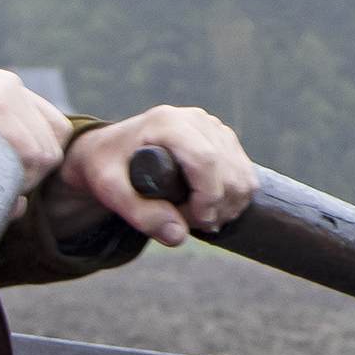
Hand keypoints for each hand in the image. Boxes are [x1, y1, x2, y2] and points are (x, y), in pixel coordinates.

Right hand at [0, 69, 71, 185]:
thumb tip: (18, 207)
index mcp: (2, 87)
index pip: (51, 127)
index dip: (39, 157)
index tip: (15, 175)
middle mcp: (10, 87)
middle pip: (54, 143)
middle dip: (34, 173)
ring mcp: (5, 96)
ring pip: (45, 155)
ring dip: (24, 180)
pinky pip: (32, 156)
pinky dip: (18, 179)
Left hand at [57, 105, 257, 247]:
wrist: (111, 151)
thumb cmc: (107, 167)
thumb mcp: (110, 191)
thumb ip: (140, 214)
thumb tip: (178, 235)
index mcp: (168, 123)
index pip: (206, 160)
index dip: (207, 197)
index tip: (194, 221)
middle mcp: (196, 119)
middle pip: (229, 171)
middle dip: (216, 208)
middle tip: (187, 223)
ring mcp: (213, 128)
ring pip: (243, 176)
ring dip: (227, 207)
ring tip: (195, 217)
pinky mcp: (224, 140)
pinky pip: (246, 176)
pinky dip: (234, 201)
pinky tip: (210, 209)